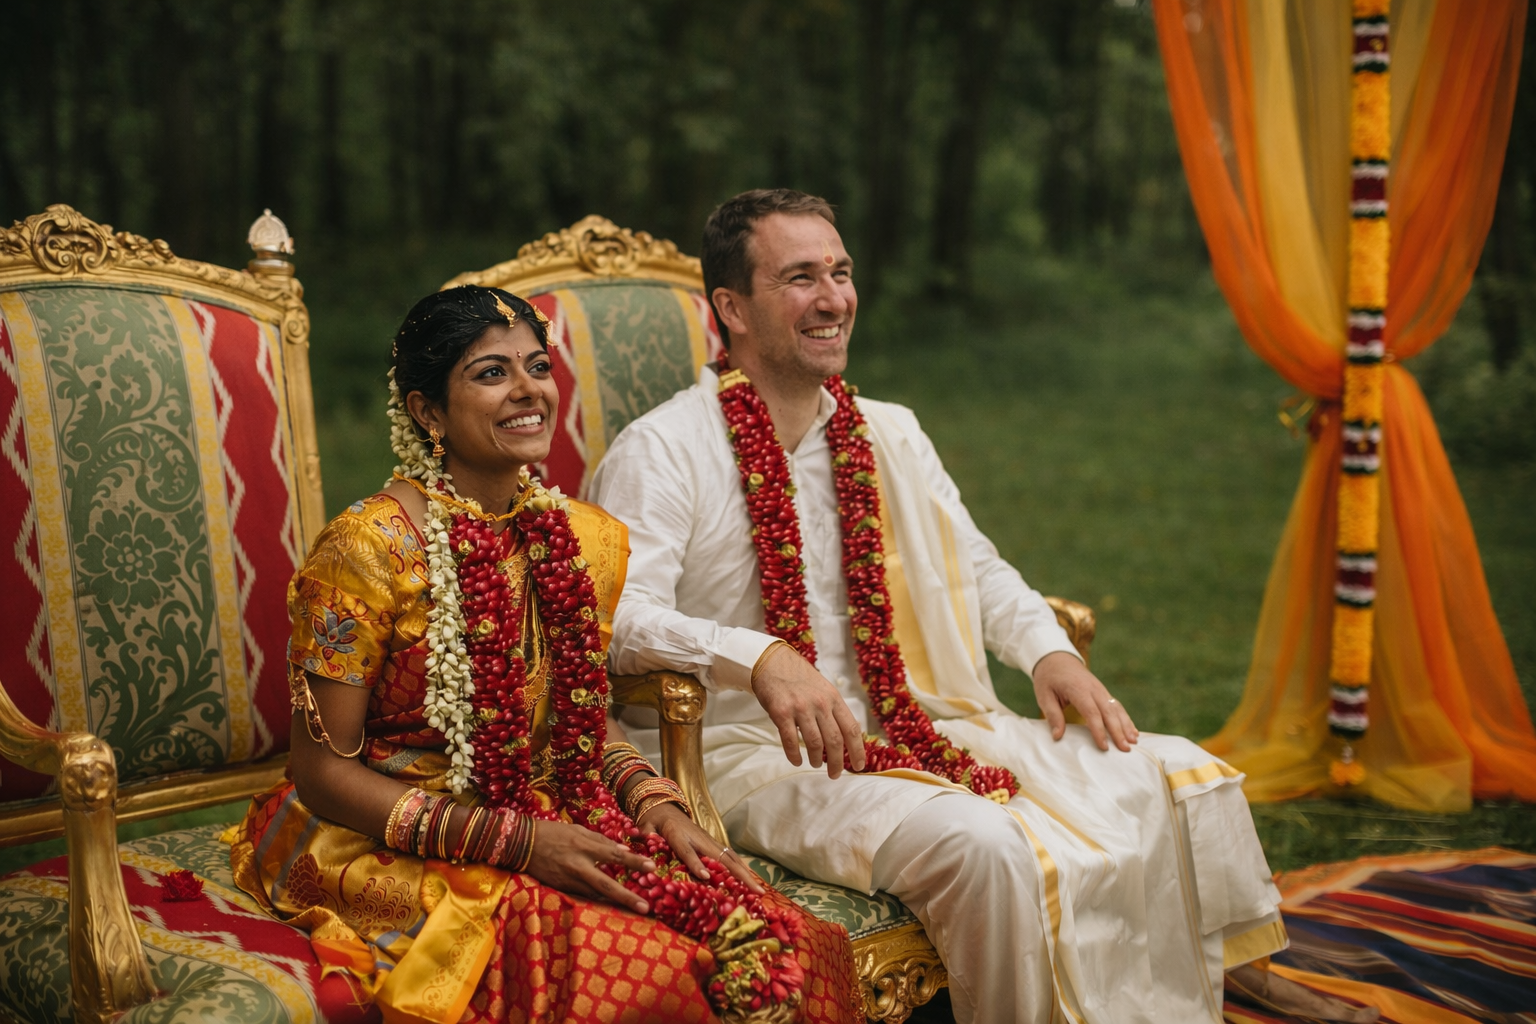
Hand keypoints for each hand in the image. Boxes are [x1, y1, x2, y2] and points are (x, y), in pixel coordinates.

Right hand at [525, 820, 657, 913]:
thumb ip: (601, 841)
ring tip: (635, 910)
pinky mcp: (560, 889)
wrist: (522, 844)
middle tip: (646, 907)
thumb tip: (624, 851)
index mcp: (584, 845)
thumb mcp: (578, 830)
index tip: (652, 868)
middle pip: (606, 884)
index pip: (614, 854)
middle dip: (627, 897)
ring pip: (596, 896)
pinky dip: (598, 901)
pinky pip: (583, 896)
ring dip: (615, 903)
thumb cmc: (554, 833)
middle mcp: (578, 865)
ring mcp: (568, 880)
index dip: (634, 862)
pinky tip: (611, 906)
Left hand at [636, 802, 764, 894]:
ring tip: (758, 891)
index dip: (696, 864)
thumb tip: (643, 840)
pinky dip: (742, 870)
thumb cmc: (654, 823)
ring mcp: (710, 842)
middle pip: (724, 857)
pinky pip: (730, 858)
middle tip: (756, 891)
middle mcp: (700, 839)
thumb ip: (647, 834)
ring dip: (746, 874)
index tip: (706, 877)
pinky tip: (750, 882)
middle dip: (741, 874)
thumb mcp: (648, 828)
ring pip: (732, 858)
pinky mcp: (713, 845)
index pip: (688, 851)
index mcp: (679, 836)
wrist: (664, 808)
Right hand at [751, 643, 866, 775]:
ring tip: (815, 764)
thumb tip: (845, 737)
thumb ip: (833, 710)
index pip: (851, 729)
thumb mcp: (824, 689)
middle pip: (834, 741)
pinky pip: (790, 741)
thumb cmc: (799, 678)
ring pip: (814, 743)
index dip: (857, 750)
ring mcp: (800, 708)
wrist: (772, 662)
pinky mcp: (781, 713)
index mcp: (833, 698)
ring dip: (815, 759)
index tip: (859, 765)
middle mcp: (820, 704)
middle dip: (836, 762)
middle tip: (835, 774)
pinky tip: (796, 761)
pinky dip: (794, 755)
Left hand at [1032, 651, 1138, 751]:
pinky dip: (1125, 718)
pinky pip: (1116, 705)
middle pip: (1109, 712)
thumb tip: (1057, 736)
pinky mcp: (1103, 692)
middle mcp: (1093, 689)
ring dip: (1126, 725)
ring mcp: (1100, 689)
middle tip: (1125, 749)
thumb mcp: (1044, 695)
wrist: (1056, 658)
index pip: (1092, 712)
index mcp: (1078, 689)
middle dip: (1118, 731)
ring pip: (1116, 708)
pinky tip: (1132, 731)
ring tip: (1134, 742)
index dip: (1099, 730)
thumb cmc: (1048, 678)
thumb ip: (1052, 715)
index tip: (1104, 747)